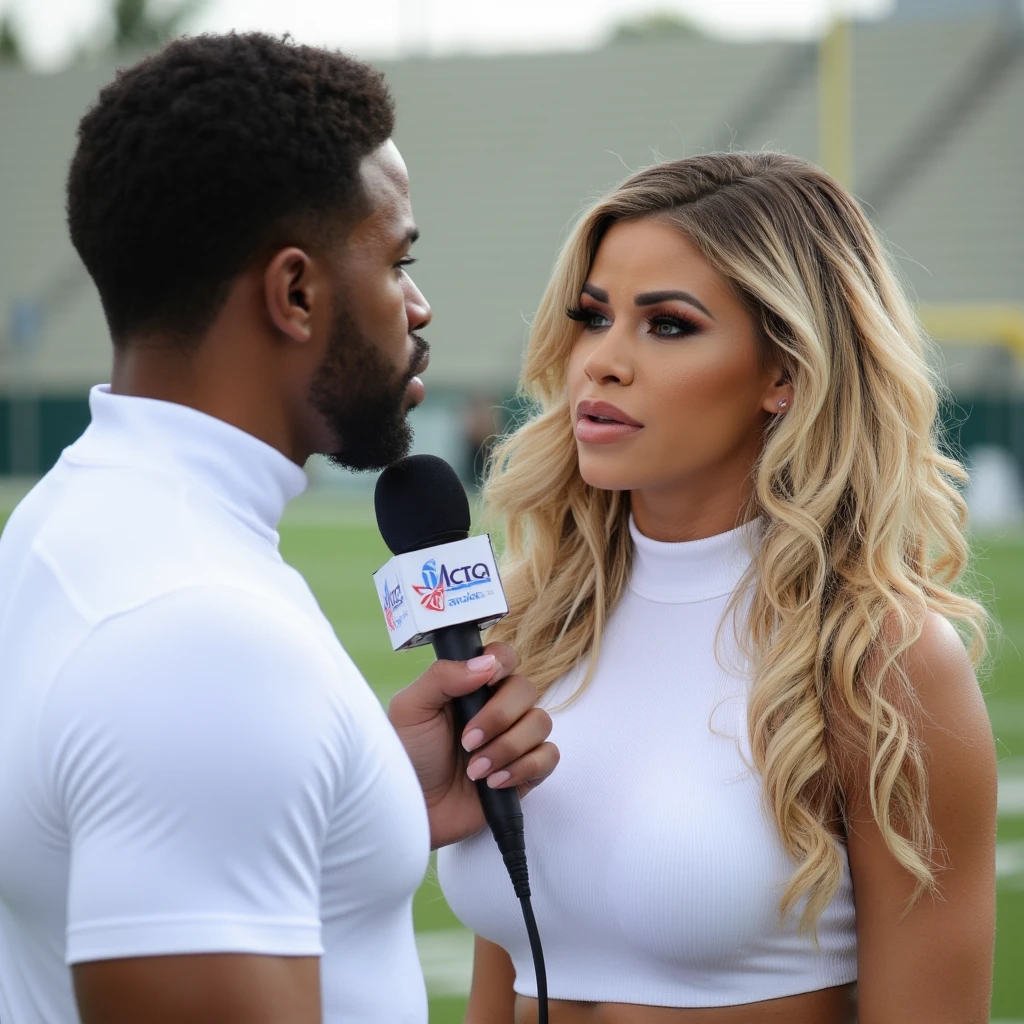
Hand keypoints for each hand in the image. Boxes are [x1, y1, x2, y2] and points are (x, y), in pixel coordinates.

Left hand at [388, 642, 557, 848]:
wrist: (414, 812)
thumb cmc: (408, 758)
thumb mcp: (411, 710)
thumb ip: (443, 677)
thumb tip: (485, 664)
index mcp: (471, 686)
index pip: (504, 657)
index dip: (503, 663)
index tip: (488, 680)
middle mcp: (497, 707)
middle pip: (526, 689)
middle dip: (499, 717)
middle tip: (468, 741)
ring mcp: (515, 738)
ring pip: (541, 722)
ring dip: (507, 748)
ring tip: (475, 770)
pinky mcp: (527, 770)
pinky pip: (548, 757)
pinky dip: (523, 768)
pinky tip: (494, 782)